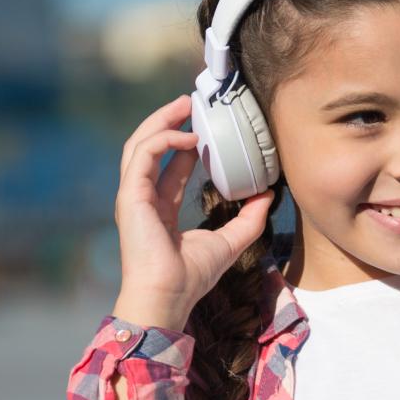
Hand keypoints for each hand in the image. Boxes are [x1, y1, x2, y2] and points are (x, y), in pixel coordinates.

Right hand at [110, 95, 274, 330]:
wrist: (168, 296)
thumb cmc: (190, 277)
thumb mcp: (230, 242)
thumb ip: (248, 219)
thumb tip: (269, 195)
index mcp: (159, 208)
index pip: (170, 165)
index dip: (186, 142)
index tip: (206, 126)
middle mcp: (142, 197)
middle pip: (149, 147)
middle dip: (168, 121)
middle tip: (190, 102)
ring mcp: (132, 195)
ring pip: (139, 143)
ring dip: (161, 120)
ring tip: (184, 105)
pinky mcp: (130, 195)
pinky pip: (143, 154)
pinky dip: (164, 139)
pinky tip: (189, 136)